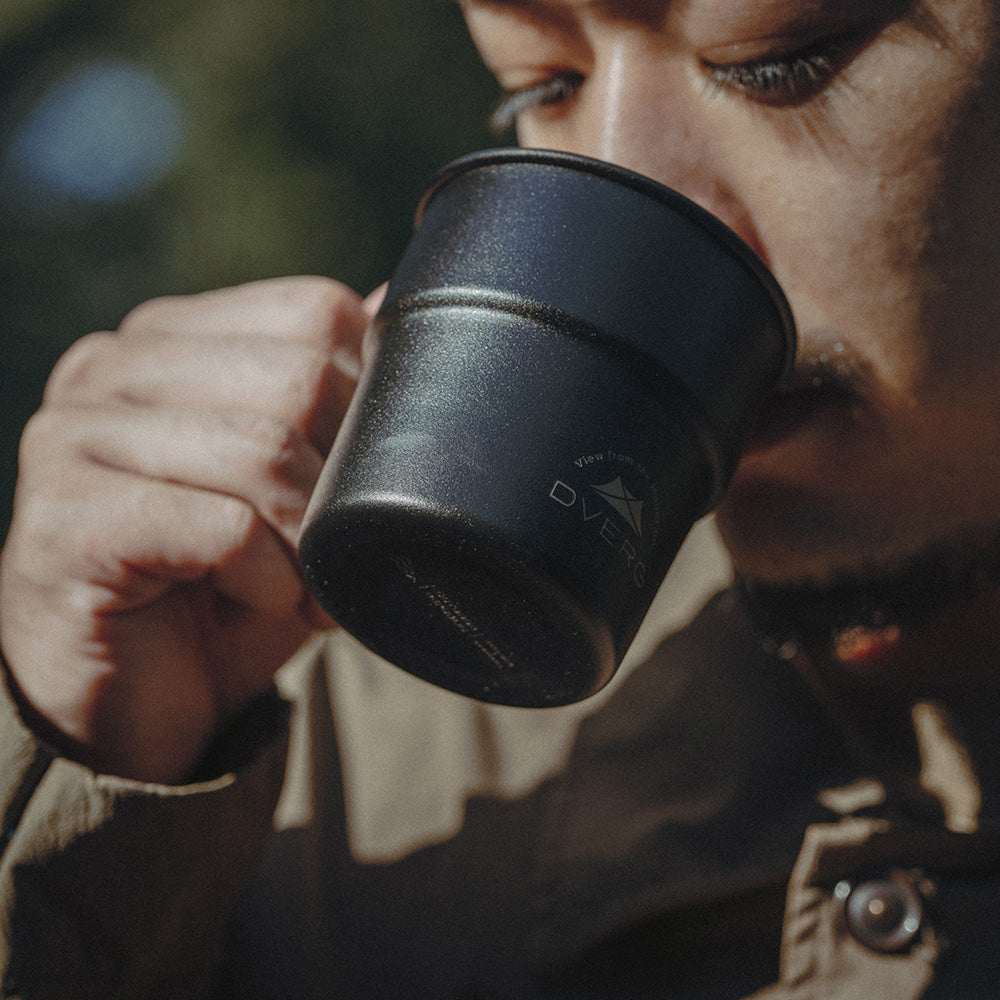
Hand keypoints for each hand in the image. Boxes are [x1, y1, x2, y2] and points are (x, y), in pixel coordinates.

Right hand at [0, 277, 372, 782]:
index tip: (364, 486)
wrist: (143, 708)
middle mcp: (111, 368)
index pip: (312, 313)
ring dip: (311, 541)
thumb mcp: (301, 484)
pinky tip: (261, 603)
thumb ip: (337, 395)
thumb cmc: (230, 589)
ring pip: (261, 450)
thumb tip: (391, 298)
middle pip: (297, 377)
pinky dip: (269, 579)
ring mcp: (73, 437)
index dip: (369, 407)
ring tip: (308, 588)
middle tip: (340, 548)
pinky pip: (223, 527)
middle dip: (343, 481)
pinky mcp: (64, 521)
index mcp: (169, 340)